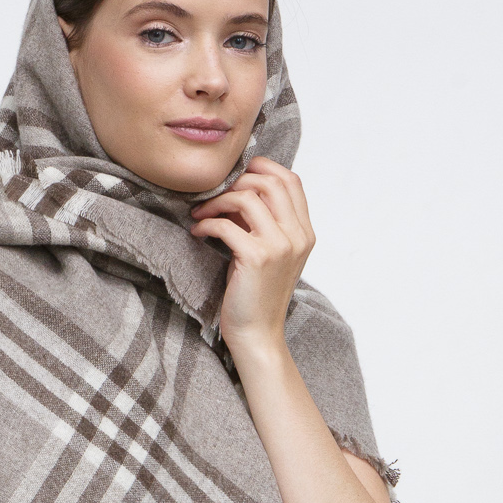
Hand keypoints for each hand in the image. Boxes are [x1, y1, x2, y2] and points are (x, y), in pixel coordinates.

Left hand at [190, 157, 314, 356]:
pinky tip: (198, 232)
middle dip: (236, 181)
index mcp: (305, 232)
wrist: (258, 334)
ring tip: (202, 213)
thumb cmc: (257, 294)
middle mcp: (297, 236)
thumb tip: (239, 189)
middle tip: (214, 196)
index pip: (292, 180)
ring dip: (217, 200)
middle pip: (270, 181)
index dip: (263, 168)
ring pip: (247, 197)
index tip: (237, 177)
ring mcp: (280, 246)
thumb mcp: (270, 252)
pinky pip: (226, 224)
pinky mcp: (256, 258)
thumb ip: (265, 222)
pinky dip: (206, 223)